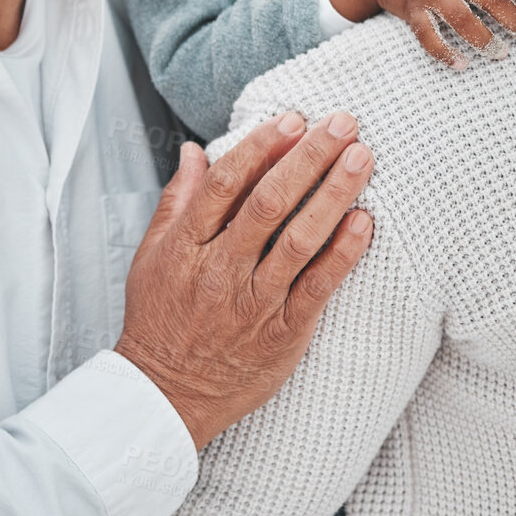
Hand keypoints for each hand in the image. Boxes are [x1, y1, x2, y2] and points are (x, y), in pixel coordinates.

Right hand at [113, 111, 375, 449]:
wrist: (166, 396)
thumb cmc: (160, 320)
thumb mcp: (151, 256)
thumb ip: (177, 201)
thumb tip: (195, 151)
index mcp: (186, 246)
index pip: (226, 184)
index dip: (261, 147)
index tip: (293, 119)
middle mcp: (220, 271)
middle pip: (269, 203)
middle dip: (310, 157)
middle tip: (343, 123)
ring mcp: (253, 303)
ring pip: (300, 240)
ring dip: (334, 194)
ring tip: (361, 159)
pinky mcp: (282, 334)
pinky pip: (318, 287)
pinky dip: (342, 253)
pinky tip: (363, 221)